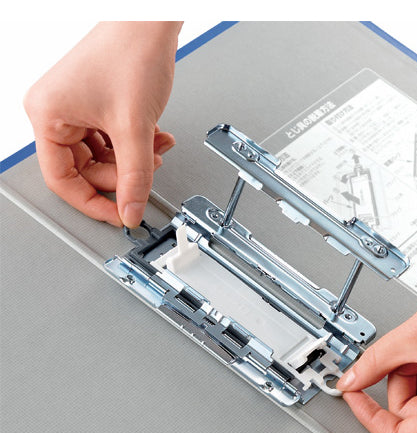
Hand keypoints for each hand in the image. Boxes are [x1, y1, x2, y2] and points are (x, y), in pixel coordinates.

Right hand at [24, 21, 181, 226]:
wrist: (150, 22)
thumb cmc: (132, 53)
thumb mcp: (134, 128)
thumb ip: (135, 176)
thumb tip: (131, 211)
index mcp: (48, 116)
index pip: (62, 180)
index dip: (93, 202)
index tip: (119, 215)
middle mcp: (56, 113)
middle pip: (86, 170)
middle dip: (122, 175)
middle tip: (147, 173)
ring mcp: (76, 110)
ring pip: (103, 158)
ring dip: (133, 160)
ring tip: (157, 148)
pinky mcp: (96, 106)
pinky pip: (112, 141)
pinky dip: (135, 145)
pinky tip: (155, 138)